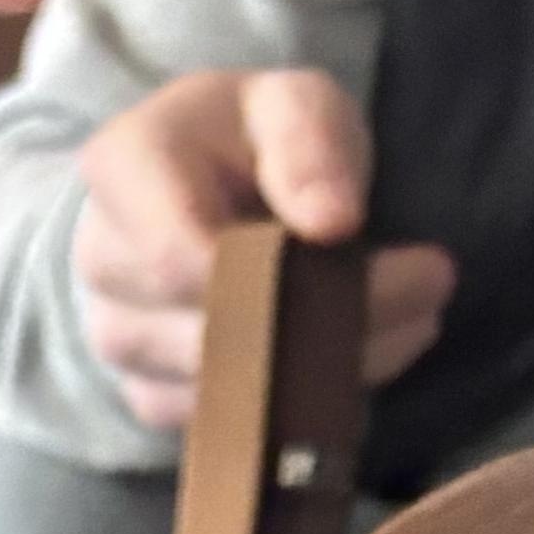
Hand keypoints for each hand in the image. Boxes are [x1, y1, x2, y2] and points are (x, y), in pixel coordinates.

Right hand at [72, 70, 459, 434]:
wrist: (196, 194)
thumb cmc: (246, 142)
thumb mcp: (289, 104)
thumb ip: (308, 142)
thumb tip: (331, 224)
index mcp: (123, 170)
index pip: (182, 257)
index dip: (273, 274)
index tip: (359, 241)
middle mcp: (103, 265)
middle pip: (216, 333)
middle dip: (335, 319)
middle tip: (429, 283)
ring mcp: (122, 345)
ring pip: (234, 392)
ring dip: (339, 367)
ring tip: (411, 315)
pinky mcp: (154, 402)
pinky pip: (238, 429)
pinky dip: (313, 404)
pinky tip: (359, 356)